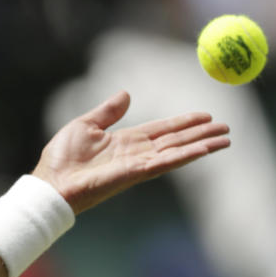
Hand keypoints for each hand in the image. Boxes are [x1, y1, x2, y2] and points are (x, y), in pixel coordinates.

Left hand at [32, 91, 229, 214]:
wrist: (51, 182)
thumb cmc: (61, 158)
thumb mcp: (85, 124)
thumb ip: (108, 111)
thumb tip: (126, 94)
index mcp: (124, 141)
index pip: (160, 129)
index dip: (182, 122)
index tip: (203, 116)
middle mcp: (136, 153)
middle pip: (175, 140)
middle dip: (200, 134)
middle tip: (225, 127)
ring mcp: (137, 164)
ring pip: (176, 151)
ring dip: (201, 145)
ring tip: (225, 139)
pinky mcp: (134, 173)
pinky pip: (165, 162)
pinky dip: (185, 155)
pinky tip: (204, 150)